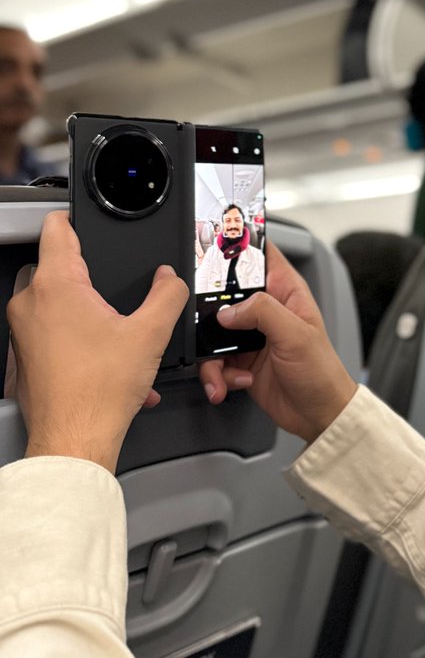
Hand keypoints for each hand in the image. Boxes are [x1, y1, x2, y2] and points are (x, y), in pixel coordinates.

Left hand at [7, 210, 188, 473]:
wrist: (74, 439)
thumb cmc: (99, 392)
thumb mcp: (151, 334)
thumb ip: (167, 295)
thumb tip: (170, 279)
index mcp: (56, 285)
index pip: (56, 228)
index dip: (76, 218)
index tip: (87, 221)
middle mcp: (30, 303)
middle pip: (55, 265)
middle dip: (87, 275)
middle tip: (113, 294)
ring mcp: (22, 331)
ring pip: (52, 301)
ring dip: (83, 309)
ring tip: (114, 334)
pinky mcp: (23, 355)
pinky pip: (49, 331)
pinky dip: (75, 337)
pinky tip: (106, 360)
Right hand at [198, 242, 356, 443]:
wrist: (318, 415)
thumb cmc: (321, 372)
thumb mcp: (296, 335)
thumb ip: (263, 312)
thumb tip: (228, 309)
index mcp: (285, 292)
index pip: (261, 255)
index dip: (239, 245)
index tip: (214, 245)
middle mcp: (266, 310)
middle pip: (224, 294)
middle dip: (209, 313)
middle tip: (205, 327)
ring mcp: (251, 336)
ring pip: (213, 333)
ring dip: (211, 358)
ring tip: (221, 372)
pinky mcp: (240, 361)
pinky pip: (214, 362)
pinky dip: (217, 376)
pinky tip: (233, 383)